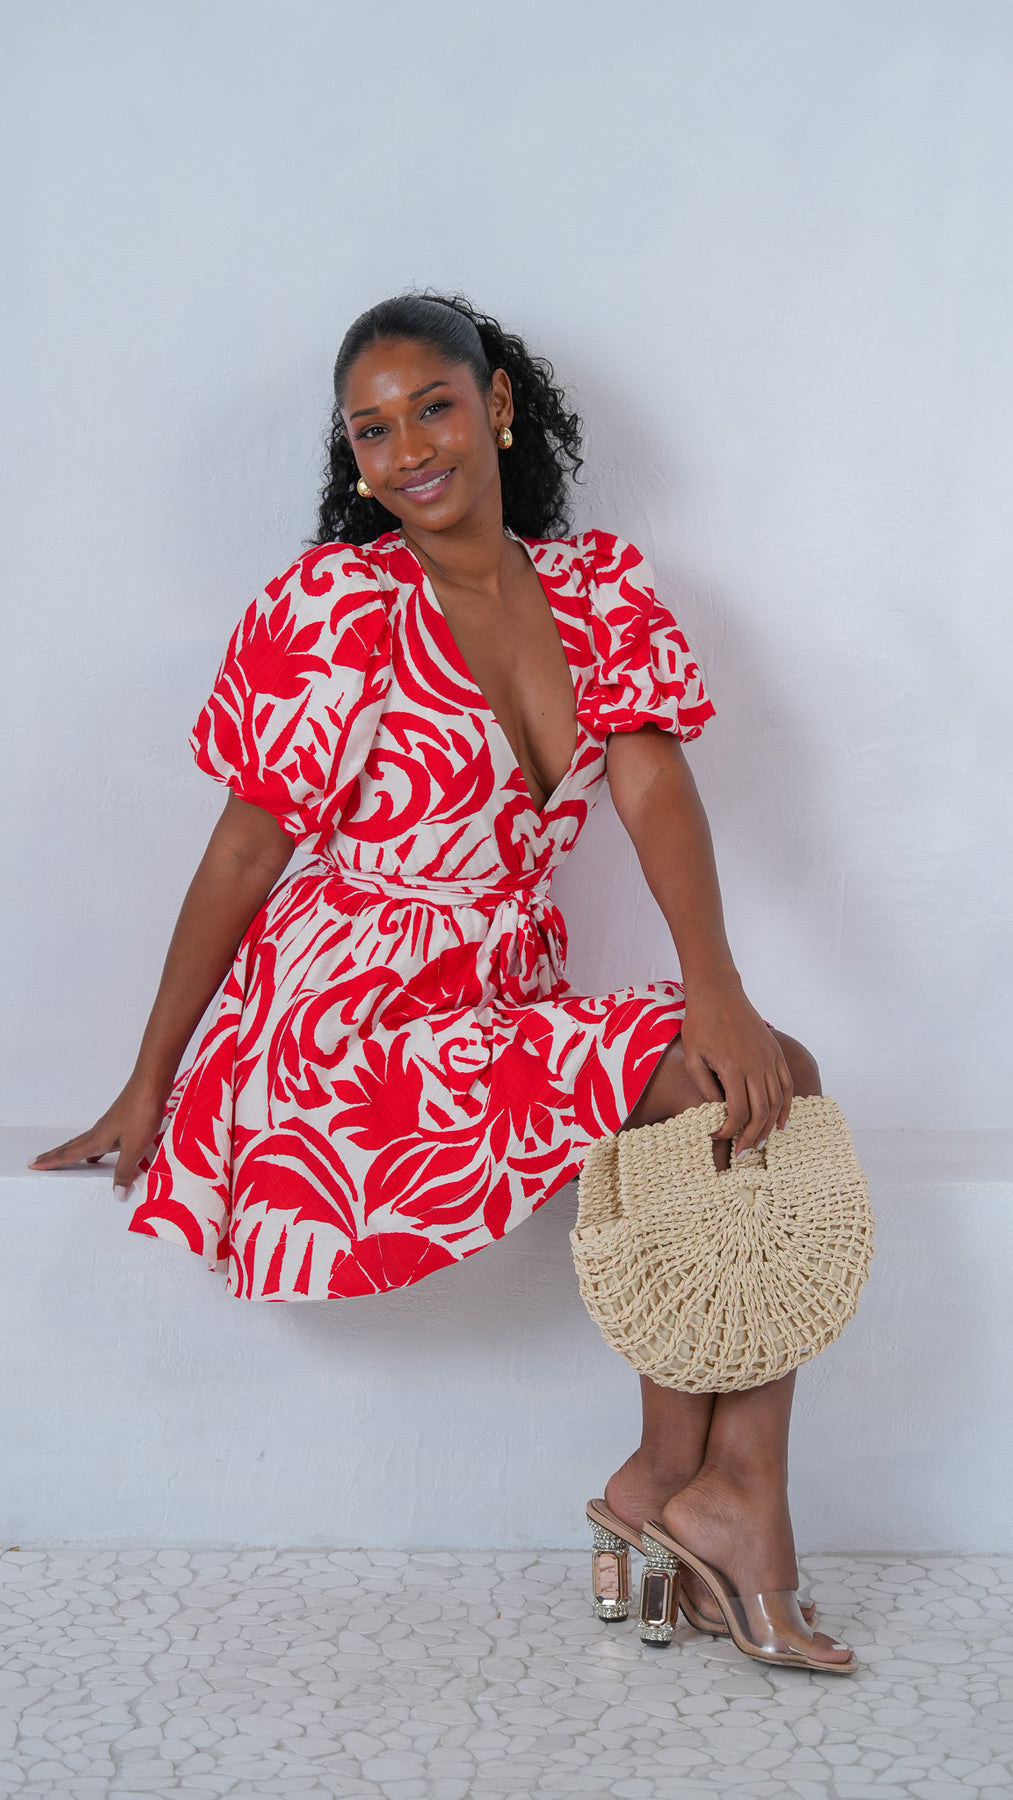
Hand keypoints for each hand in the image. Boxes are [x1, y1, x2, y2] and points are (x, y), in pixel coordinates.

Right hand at [29, 1075, 170, 1197]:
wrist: (150, 1084)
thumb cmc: (141, 1114)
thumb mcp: (134, 1147)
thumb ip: (125, 1170)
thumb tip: (116, 1195)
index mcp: (97, 1139)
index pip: (69, 1154)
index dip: (51, 1161)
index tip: (32, 1164)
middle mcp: (99, 1131)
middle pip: (72, 1146)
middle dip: (55, 1155)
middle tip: (38, 1160)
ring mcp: (109, 1125)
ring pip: (85, 1141)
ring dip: (72, 1151)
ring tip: (63, 1159)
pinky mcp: (121, 1120)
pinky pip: (100, 1139)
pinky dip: (94, 1149)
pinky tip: (101, 1152)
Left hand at [680, 981, 792, 1155]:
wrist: (718, 993)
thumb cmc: (700, 1025)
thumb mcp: (693, 1058)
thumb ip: (705, 1088)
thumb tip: (718, 1114)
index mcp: (732, 1067)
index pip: (737, 1111)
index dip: (728, 1130)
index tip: (716, 1136)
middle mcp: (755, 1064)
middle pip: (761, 1111)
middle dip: (752, 1137)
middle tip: (743, 1154)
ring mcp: (769, 1058)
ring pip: (777, 1102)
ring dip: (770, 1127)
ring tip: (760, 1144)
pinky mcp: (775, 1053)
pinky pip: (786, 1085)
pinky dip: (787, 1107)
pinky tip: (781, 1123)